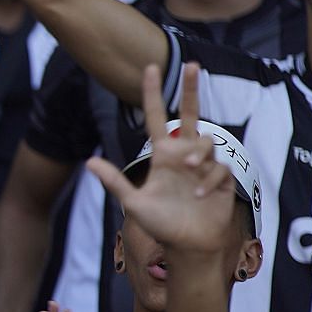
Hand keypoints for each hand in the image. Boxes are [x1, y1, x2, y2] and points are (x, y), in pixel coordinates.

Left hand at [87, 64, 234, 255]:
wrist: (188, 246)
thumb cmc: (161, 224)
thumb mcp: (134, 203)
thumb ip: (115, 182)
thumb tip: (89, 162)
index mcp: (162, 155)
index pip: (156, 118)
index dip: (152, 94)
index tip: (150, 68)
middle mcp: (184, 155)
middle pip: (191, 114)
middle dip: (192, 89)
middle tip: (193, 65)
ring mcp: (205, 166)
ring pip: (207, 142)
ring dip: (198, 154)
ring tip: (190, 170)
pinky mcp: (222, 179)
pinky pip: (219, 169)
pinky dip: (209, 180)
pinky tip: (200, 196)